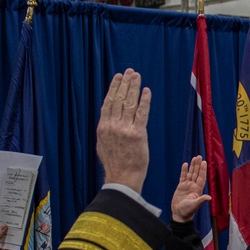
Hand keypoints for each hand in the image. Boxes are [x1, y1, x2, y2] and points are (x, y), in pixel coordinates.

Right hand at [97, 68, 150, 193]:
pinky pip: (141, 113)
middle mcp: (112, 126)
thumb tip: (107, 119)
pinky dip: (144, 101)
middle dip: (125, 83)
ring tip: (137, 76)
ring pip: (129, 103)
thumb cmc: (115, 164)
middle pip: (119, 99)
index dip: (114, 88)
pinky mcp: (137, 135)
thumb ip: (106, 130)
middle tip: (130, 72)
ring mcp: (124, 130)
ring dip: (134, 87)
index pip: (108, 102)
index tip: (118, 77)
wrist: (122, 178)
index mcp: (103, 127)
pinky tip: (146, 91)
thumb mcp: (103, 145)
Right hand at [171, 156, 210, 222]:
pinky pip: (183, 177)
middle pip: (196, 173)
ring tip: (194, 158)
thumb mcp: (194, 205)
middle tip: (199, 156)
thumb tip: (209, 197)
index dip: (203, 170)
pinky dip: (184, 171)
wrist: (179, 214)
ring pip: (190, 174)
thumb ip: (201, 200)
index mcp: (198, 190)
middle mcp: (193, 186)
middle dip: (198, 165)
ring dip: (192, 166)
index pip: (201, 177)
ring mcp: (187, 186)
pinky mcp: (181, 187)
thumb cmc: (188, 211)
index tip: (204, 162)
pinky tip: (185, 164)